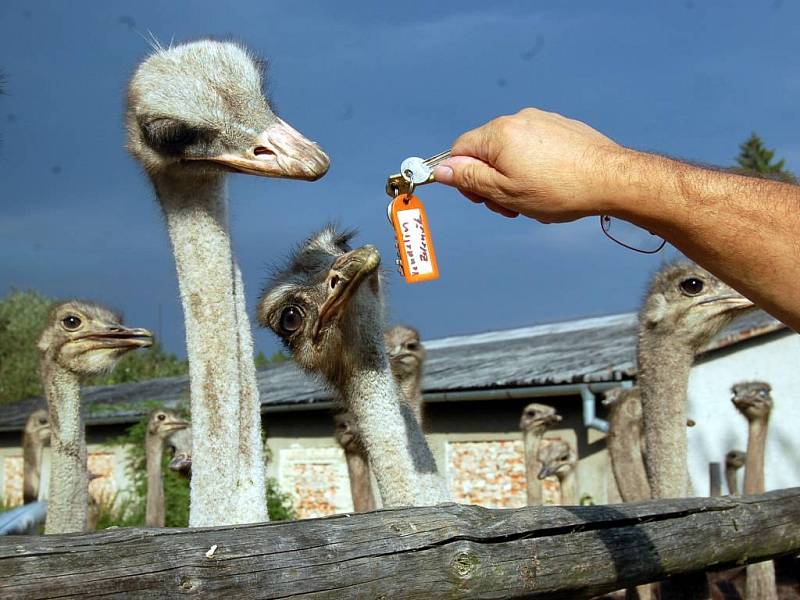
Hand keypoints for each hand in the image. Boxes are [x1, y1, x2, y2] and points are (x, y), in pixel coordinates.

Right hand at [434, 108, 625, 222]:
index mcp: (498, 133)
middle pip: (485, 151)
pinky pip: (534, 147)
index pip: (460, 150)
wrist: (611, 179)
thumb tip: (441, 169)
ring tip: (533, 199)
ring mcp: (542, 120)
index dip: (461, 176)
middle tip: (508, 206)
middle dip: (490, 180)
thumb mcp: (504, 192)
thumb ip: (469, 178)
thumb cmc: (559, 190)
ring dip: (512, 176)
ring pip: (510, 151)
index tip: (477, 197)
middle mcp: (518, 119)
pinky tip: (551, 185)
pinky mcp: (562, 128)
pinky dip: (533, 167)